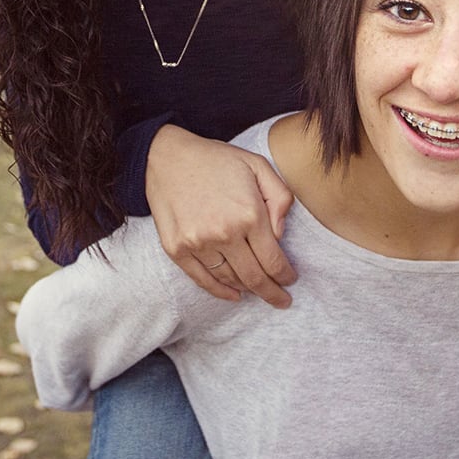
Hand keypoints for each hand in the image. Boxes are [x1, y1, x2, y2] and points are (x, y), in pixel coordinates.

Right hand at [145, 124, 296, 307]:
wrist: (166, 157)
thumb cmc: (216, 160)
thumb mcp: (258, 165)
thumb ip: (280, 198)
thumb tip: (281, 235)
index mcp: (249, 214)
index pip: (274, 260)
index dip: (286, 276)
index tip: (291, 280)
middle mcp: (224, 233)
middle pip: (254, 278)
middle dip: (272, 293)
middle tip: (282, 301)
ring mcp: (198, 243)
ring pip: (230, 280)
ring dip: (248, 290)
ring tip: (259, 291)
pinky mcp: (177, 249)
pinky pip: (203, 280)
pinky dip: (220, 292)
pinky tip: (234, 295)